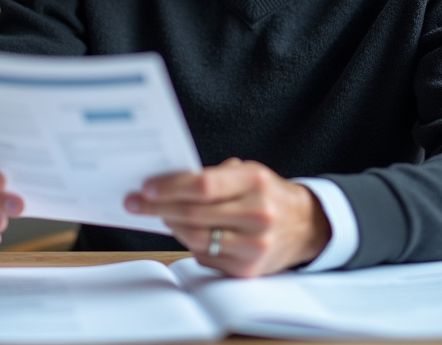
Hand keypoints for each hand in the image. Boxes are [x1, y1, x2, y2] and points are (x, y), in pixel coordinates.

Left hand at [124, 157, 330, 276]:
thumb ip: (214, 175)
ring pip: (196, 238)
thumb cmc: (269, 194)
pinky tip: (184, 231)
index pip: (204, 185)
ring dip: (171, 226)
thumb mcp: (249, 173)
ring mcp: (254, 246)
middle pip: (194, 213)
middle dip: (158, 208)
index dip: (171, 187)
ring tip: (159, 215)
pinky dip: (190, 243)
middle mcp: (258, 215)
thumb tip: (167, 182)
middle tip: (136, 202)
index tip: (146, 187)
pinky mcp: (247, 269)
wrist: (306, 226)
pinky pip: (205, 256)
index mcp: (256, 183)